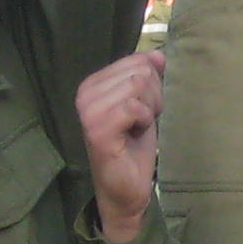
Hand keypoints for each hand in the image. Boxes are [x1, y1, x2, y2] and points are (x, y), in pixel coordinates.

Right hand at [75, 48, 165, 243]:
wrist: (126, 189)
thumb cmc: (134, 147)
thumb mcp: (146, 104)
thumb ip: (149, 77)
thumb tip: (157, 54)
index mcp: (93, 84)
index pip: (137, 60)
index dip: (152, 86)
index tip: (141, 111)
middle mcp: (85, 93)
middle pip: (140, 71)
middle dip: (152, 97)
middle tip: (140, 122)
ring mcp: (88, 111)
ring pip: (138, 85)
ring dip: (148, 110)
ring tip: (136, 128)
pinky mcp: (97, 129)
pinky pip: (134, 106)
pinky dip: (143, 121)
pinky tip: (133, 135)